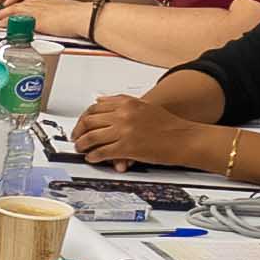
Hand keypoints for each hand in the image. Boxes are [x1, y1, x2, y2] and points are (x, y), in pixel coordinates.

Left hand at [72, 91, 205, 168]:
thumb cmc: (168, 125)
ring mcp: (124, 131)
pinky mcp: (127, 147)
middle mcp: (123, 115)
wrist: (184, 138)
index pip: (95, 107)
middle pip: (89, 121)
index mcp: (127, 103)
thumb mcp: (143, 106)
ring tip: (80, 148)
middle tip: (76, 137)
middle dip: (78, 130)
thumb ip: (121, 103)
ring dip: (82, 144)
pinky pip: (103, 152)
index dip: (84, 117)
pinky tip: (92, 158)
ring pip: (92, 136)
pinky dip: (94, 156)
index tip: (81, 123)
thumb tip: (100, 101)